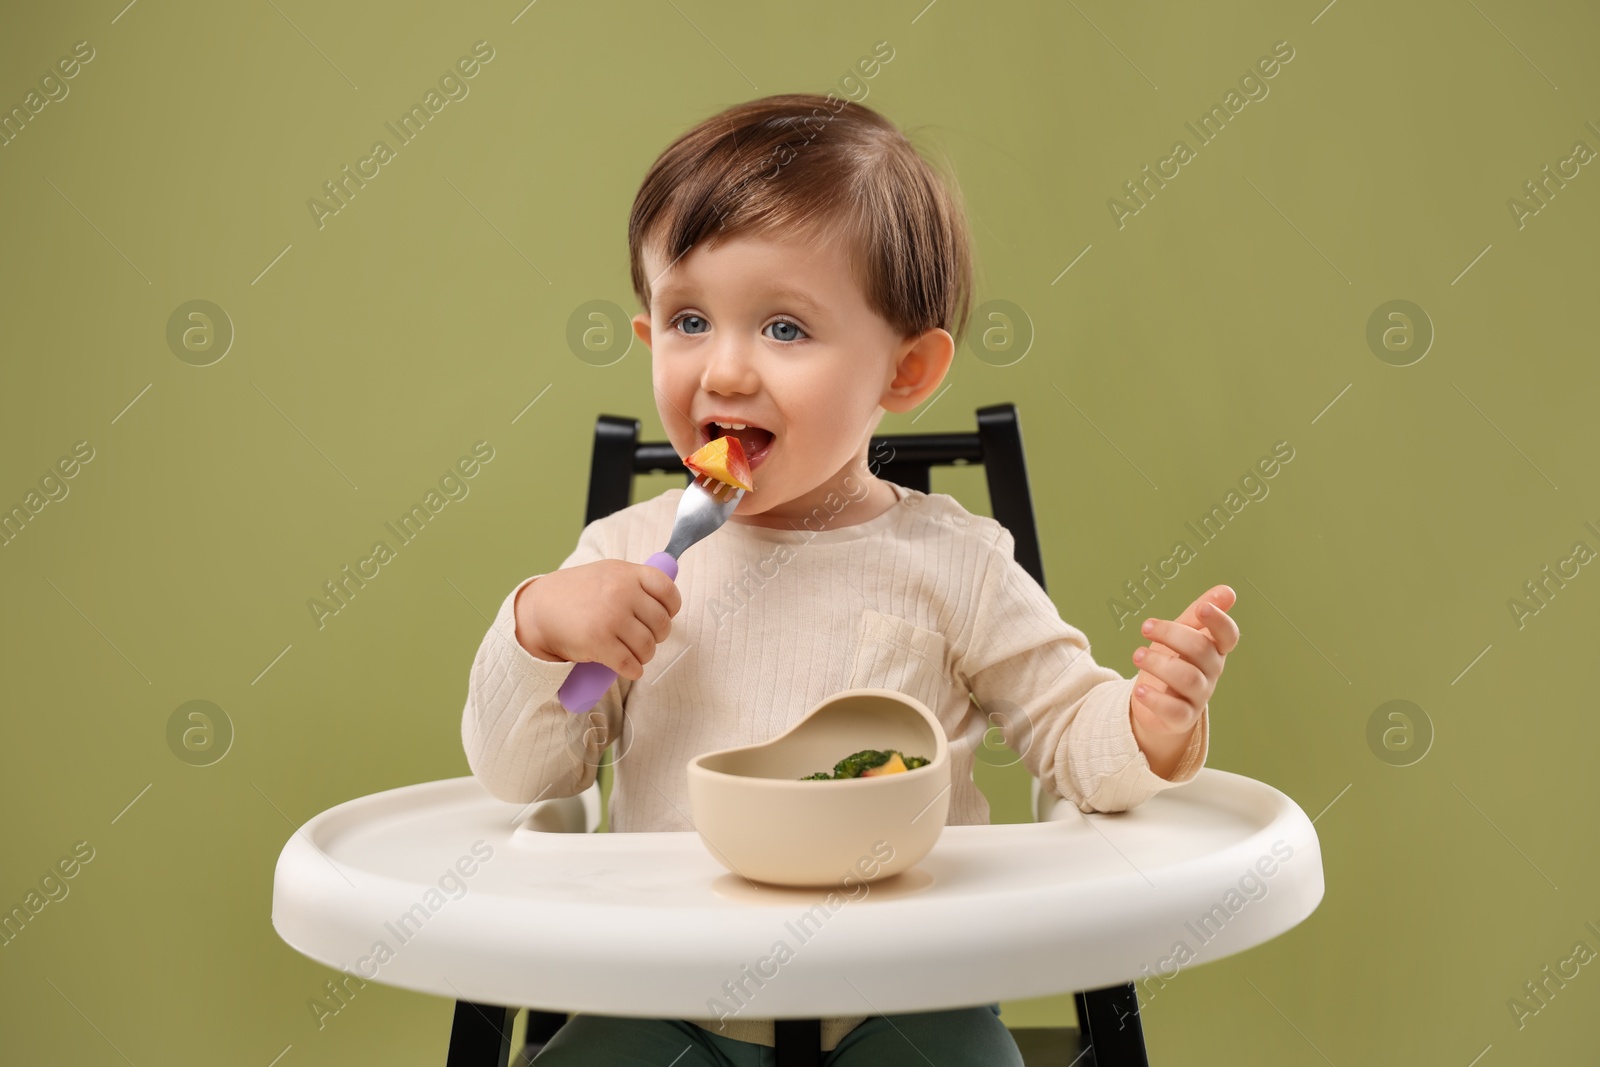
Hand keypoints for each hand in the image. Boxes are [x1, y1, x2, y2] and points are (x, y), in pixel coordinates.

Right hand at [513, 560, 681, 679]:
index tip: (664, 615)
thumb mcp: (606, 573)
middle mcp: (621, 593)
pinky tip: (629, 668)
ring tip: (634, 653)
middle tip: (644, 638)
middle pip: (661, 623)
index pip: (667, 590)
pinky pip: (631, 665)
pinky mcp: (600, 643)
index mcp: (626, 573)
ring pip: (648, 647)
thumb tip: (666, 600)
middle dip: (657, 636)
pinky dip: (633, 670)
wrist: (539, 610)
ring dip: (644, 655)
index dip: (672, 607)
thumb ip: (634, 581)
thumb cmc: (576, 593)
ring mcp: (611, 618)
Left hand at [1130, 585, 1239, 769]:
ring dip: (1159, 663)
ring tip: (1137, 655)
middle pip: (1201, 650)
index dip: (1219, 622)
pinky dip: (1156, 699)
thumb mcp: (1180, 635)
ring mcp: (1198, 696)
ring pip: (1187, 678)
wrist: (1154, 703)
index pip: (1228, 636)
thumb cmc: (1171, 662)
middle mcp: (1211, 672)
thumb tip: (1227, 591)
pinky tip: (1140, 690)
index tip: (1202, 608)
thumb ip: (1198, 614)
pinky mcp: (1182, 717)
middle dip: (1172, 634)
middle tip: (1146, 626)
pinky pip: (1175, 710)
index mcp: (1213, 649)